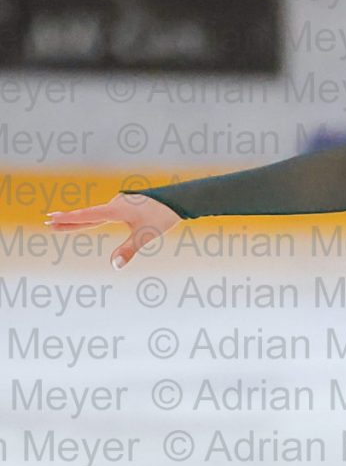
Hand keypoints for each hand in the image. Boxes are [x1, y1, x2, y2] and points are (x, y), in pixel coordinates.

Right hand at [44, 192, 182, 267]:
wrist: (178, 199)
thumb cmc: (162, 216)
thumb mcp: (145, 235)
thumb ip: (128, 250)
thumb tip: (114, 266)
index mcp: (115, 210)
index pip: (87, 216)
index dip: (69, 219)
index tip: (51, 218)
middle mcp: (114, 204)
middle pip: (86, 215)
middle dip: (67, 220)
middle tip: (47, 221)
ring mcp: (119, 203)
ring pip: (94, 214)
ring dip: (77, 219)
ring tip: (58, 221)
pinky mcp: (125, 204)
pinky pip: (103, 213)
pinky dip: (90, 218)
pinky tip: (88, 220)